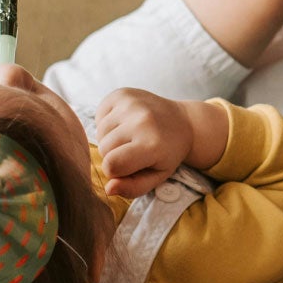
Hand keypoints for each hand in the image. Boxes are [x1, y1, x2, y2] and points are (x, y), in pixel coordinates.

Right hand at [94, 89, 211, 199]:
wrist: (184, 122)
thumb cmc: (168, 153)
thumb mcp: (157, 176)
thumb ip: (133, 188)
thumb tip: (108, 189)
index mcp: (152, 144)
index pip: (112, 165)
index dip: (115, 171)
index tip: (128, 167)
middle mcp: (142, 120)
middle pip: (104, 149)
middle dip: (113, 155)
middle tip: (133, 150)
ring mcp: (131, 103)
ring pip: (99, 133)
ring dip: (110, 139)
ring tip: (130, 136)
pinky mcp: (122, 93)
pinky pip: (98, 116)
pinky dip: (107, 123)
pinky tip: (125, 123)